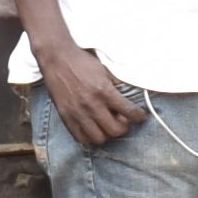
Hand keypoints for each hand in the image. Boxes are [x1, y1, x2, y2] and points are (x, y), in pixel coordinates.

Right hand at [32, 35, 147, 151]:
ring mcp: (78, 113)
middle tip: (122, 120)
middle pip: (115, 130)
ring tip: (106, 124)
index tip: (140, 116)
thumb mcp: (105, 70)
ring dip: (106, 133)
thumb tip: (128, 97)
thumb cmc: (81, 62)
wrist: (57, 59)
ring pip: (98, 138)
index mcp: (104, 91)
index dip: (139, 116)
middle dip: (123, 127)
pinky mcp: (66, 117)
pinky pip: (80, 138)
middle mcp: (92, 105)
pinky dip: (89, 136)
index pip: (129, 112)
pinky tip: (92, 127)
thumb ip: (117, 86)